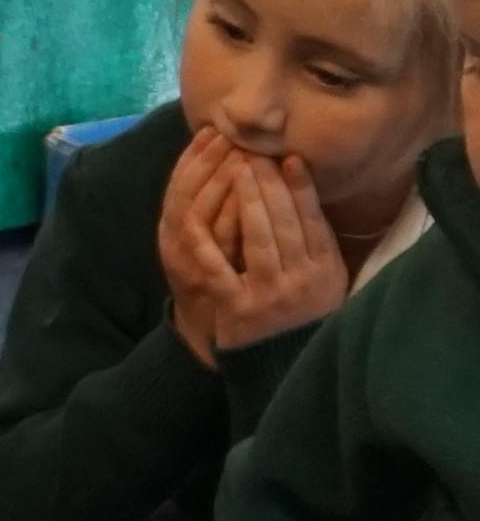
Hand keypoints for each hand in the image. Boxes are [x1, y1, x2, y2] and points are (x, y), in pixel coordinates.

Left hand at [164, 130, 348, 364]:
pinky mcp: (238, 309)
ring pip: (259, 239)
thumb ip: (320, 245)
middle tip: (255, 153)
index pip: (313, 220)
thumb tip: (308, 196)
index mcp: (325, 268)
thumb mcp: (327, 281)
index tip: (289, 158)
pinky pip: (219, 270)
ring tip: (238, 169)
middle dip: (270, 185)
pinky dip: (206, 243)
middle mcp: (301, 279)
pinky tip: (194, 218)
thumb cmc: (304, 316)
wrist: (283, 367)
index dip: (300, 188)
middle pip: (286, 222)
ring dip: (247, 201)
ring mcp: (269, 294)